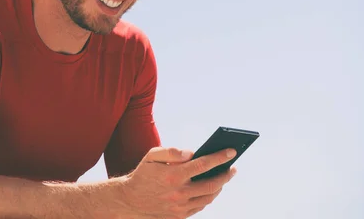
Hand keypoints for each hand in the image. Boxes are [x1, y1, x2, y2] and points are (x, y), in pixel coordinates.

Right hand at [118, 147, 236, 217]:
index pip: (203, 164)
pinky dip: (209, 197)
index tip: (232, 151)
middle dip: (226, 175)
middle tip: (233, 167)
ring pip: (209, 197)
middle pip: (211, 184)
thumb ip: (172, 152)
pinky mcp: (180, 216)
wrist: (130, 201)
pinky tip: (212, 188)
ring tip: (224, 177)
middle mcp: (179, 192)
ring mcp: (181, 207)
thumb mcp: (152, 156)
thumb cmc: (143, 174)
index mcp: (173, 175)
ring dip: (220, 187)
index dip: (219, 157)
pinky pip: (201, 206)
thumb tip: (192, 153)